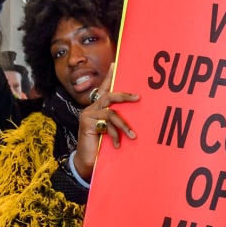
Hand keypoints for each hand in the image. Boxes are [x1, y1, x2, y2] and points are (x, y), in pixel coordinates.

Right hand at [73, 64, 138, 180]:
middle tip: (138, 97)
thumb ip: (116, 122)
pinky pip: (107, 123)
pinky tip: (117, 144)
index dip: (109, 77)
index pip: (104, 89)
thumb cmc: (101, 148)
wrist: (87, 163)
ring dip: (124, 124)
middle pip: (109, 96)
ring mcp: (87, 115)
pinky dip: (115, 133)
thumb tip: (133, 113)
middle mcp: (91, 109)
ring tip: (133, 136)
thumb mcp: (111, 132)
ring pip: (111, 112)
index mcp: (97, 109)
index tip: (115, 63)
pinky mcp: (87, 123)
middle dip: (124, 96)